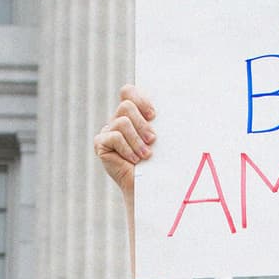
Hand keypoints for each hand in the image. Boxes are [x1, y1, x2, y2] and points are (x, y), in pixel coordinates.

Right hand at [94, 85, 156, 200]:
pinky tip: (133, 160)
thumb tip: (177, 102)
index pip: (128, 91)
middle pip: (126, 105)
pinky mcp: (101, 144)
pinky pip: (114, 136)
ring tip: (146, 155)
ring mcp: (108, 131)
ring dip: (136, 139)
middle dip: (142, 123)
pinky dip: (127, 148)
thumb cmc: (159, 161)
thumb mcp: (162, 137)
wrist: (148, 186)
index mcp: (133, 114)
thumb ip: (160, 121)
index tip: (153, 116)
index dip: (140, 99)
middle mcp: (118, 120)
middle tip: (153, 140)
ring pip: (121, 121)